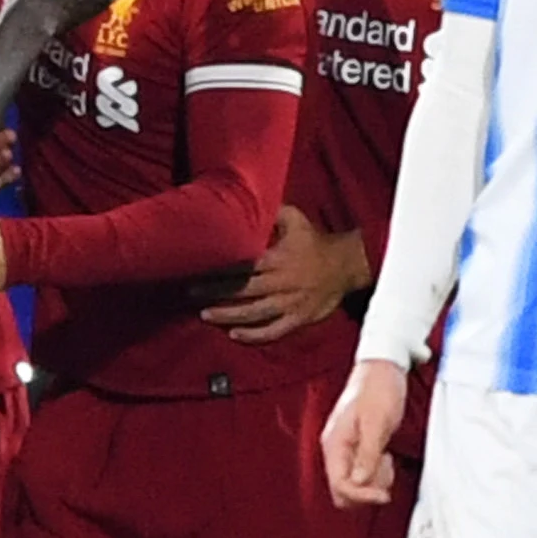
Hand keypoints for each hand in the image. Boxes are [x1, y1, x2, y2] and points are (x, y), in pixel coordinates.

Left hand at [202, 206, 369, 342]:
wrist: (346, 264)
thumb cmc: (315, 241)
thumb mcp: (295, 219)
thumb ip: (271, 212)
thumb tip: (248, 202)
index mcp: (277, 258)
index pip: (241, 265)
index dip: (218, 269)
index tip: (197, 269)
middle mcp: (281, 283)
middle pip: (242, 290)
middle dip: (214, 292)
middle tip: (190, 293)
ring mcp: (290, 303)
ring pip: (254, 313)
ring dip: (228, 315)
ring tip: (205, 314)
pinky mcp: (299, 319)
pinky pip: (274, 331)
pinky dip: (254, 336)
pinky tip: (235, 335)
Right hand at [322, 360, 407, 506]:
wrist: (382, 367)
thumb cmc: (379, 389)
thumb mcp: (377, 422)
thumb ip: (367, 454)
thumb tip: (359, 482)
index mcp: (335, 443)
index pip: (340, 485)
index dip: (362, 496)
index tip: (384, 495)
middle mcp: (335, 449)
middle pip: (342, 490)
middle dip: (366, 490)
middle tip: (385, 473)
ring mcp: (346, 449)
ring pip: (354, 484)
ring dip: (373, 482)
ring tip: (387, 460)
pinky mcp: (357, 447)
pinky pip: (362, 472)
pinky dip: (376, 472)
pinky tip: (386, 456)